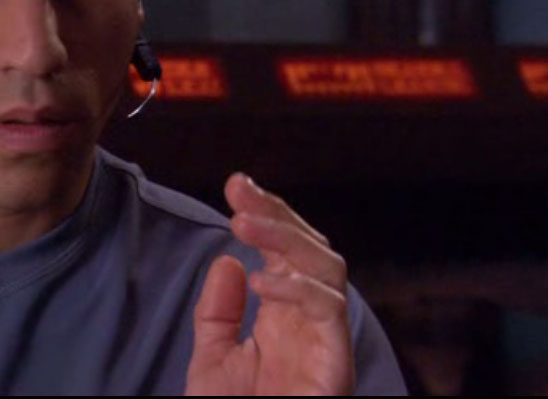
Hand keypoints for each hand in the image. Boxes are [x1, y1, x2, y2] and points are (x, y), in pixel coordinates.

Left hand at [186, 173, 354, 394]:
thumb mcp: (212, 361)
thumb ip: (218, 312)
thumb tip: (229, 262)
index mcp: (283, 315)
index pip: (285, 250)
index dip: (266, 214)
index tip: (235, 185)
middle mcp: (309, 320)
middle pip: (311, 247)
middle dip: (278, 213)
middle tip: (240, 190)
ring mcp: (325, 338)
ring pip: (328, 266)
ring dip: (287, 239)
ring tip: (244, 223)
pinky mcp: (335, 361)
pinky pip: (329, 310)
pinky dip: (298, 290)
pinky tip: (261, 283)